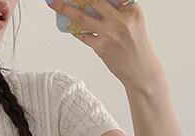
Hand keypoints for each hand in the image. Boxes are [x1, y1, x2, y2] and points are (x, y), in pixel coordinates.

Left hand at [45, 0, 163, 90]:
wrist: (141, 70)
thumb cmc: (136, 45)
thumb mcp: (134, 21)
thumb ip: (118, 10)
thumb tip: (92, 5)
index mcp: (131, 9)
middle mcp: (120, 19)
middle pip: (95, 0)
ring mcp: (109, 33)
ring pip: (82, 17)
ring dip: (65, 8)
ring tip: (53, 2)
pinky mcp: (101, 47)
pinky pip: (83, 35)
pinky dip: (74, 29)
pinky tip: (66, 24)